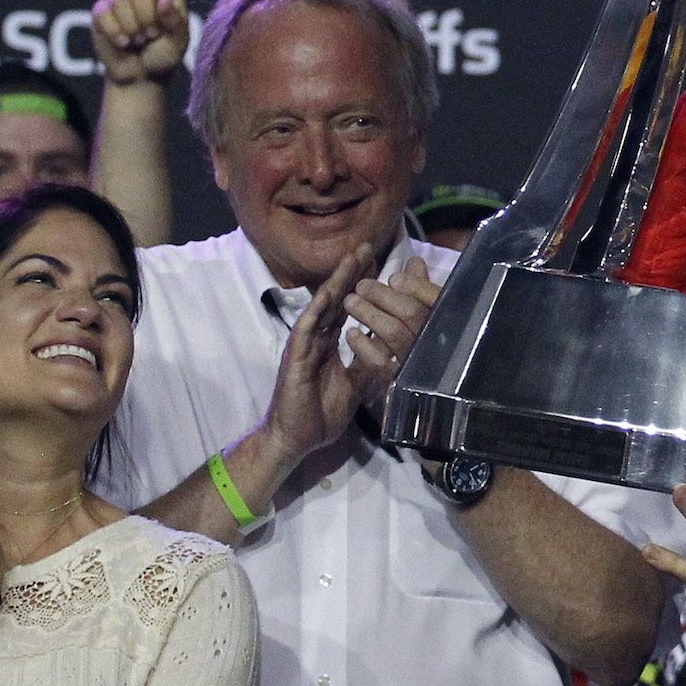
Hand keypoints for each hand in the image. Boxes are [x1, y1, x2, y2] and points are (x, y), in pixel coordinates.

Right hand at [92, 0, 190, 85]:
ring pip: (122, 4)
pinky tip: (122, 42)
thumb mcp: (179, 45)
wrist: (139, 74)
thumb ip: (176, 24)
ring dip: (131, 29)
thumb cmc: (165, 56)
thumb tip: (164, 1)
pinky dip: (114, 33)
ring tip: (138, 40)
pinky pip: (104, 15)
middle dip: (147, 18)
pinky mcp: (101, 11)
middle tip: (151, 36)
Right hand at [259, 247, 375, 466]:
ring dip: (337, 280)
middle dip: (351, 272)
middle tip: (367, 245)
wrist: (296, 439)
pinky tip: (329, 292)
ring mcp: (305, 345)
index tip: (380, 261)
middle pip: (336, 298)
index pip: (348, 306)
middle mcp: (317, 337)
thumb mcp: (356, 382)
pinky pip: (306, 329)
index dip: (362, 284)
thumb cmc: (322, 411)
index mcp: (330, 341)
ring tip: (352, 258)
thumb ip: (369, 359)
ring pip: (322, 306)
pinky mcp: (295, 358)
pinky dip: (317, 309)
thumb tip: (390, 342)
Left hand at [344, 256, 443, 411]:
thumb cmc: (437, 354)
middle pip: (412, 313)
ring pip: (394, 334)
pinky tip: (351, 334)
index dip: (413, 285)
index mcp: (455, 326)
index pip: (435, 299)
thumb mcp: (432, 319)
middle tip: (361, 286)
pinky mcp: (402, 386)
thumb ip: (424, 291)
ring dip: (369, 314)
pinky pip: (382, 364)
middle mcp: (441, 346)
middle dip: (383, 295)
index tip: (394, 276)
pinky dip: (364, 346)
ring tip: (350, 302)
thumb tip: (414, 261)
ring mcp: (421, 367)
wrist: (442, 407)